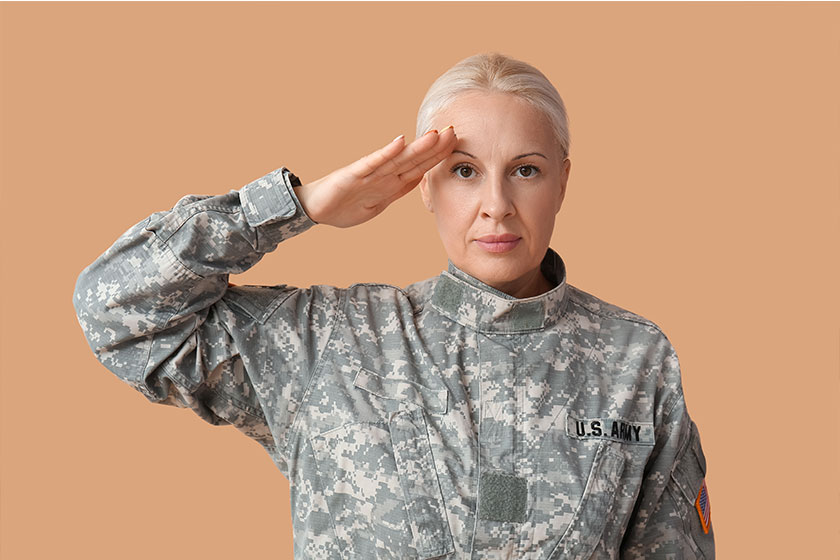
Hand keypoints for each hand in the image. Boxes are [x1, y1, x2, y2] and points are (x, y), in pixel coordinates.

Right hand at [294, 127, 456, 227]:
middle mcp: (383, 174)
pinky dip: (387, 153)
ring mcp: (369, 173)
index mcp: (391, 183)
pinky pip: (373, 163)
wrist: (314, 209)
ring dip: (417, 147)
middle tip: (453, 130)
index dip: (437, 157)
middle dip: (434, 147)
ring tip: (435, 134)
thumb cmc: (344, 205)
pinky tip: (400, 141)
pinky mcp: (353, 174)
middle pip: (414, 159)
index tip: (456, 144)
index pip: (419, 167)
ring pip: (398, 159)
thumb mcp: (378, 203)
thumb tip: (420, 179)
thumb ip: (398, 190)